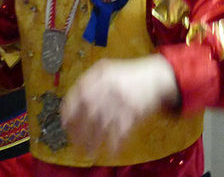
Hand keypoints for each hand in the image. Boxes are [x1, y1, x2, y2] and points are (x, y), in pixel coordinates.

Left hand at [61, 55, 180, 155]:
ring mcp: (121, 98)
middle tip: (76, 145)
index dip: (68, 112)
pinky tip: (112, 152)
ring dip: (94, 142)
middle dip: (79, 132)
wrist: (157, 76)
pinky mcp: (134, 109)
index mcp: (99, 74)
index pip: (77, 94)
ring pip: (102, 124)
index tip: (65, 125)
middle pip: (88, 112)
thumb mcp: (107, 71)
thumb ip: (89, 84)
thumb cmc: (128, 76)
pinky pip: (121, 130)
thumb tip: (68, 109)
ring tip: (89, 153)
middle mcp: (108, 85)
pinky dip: (115, 144)